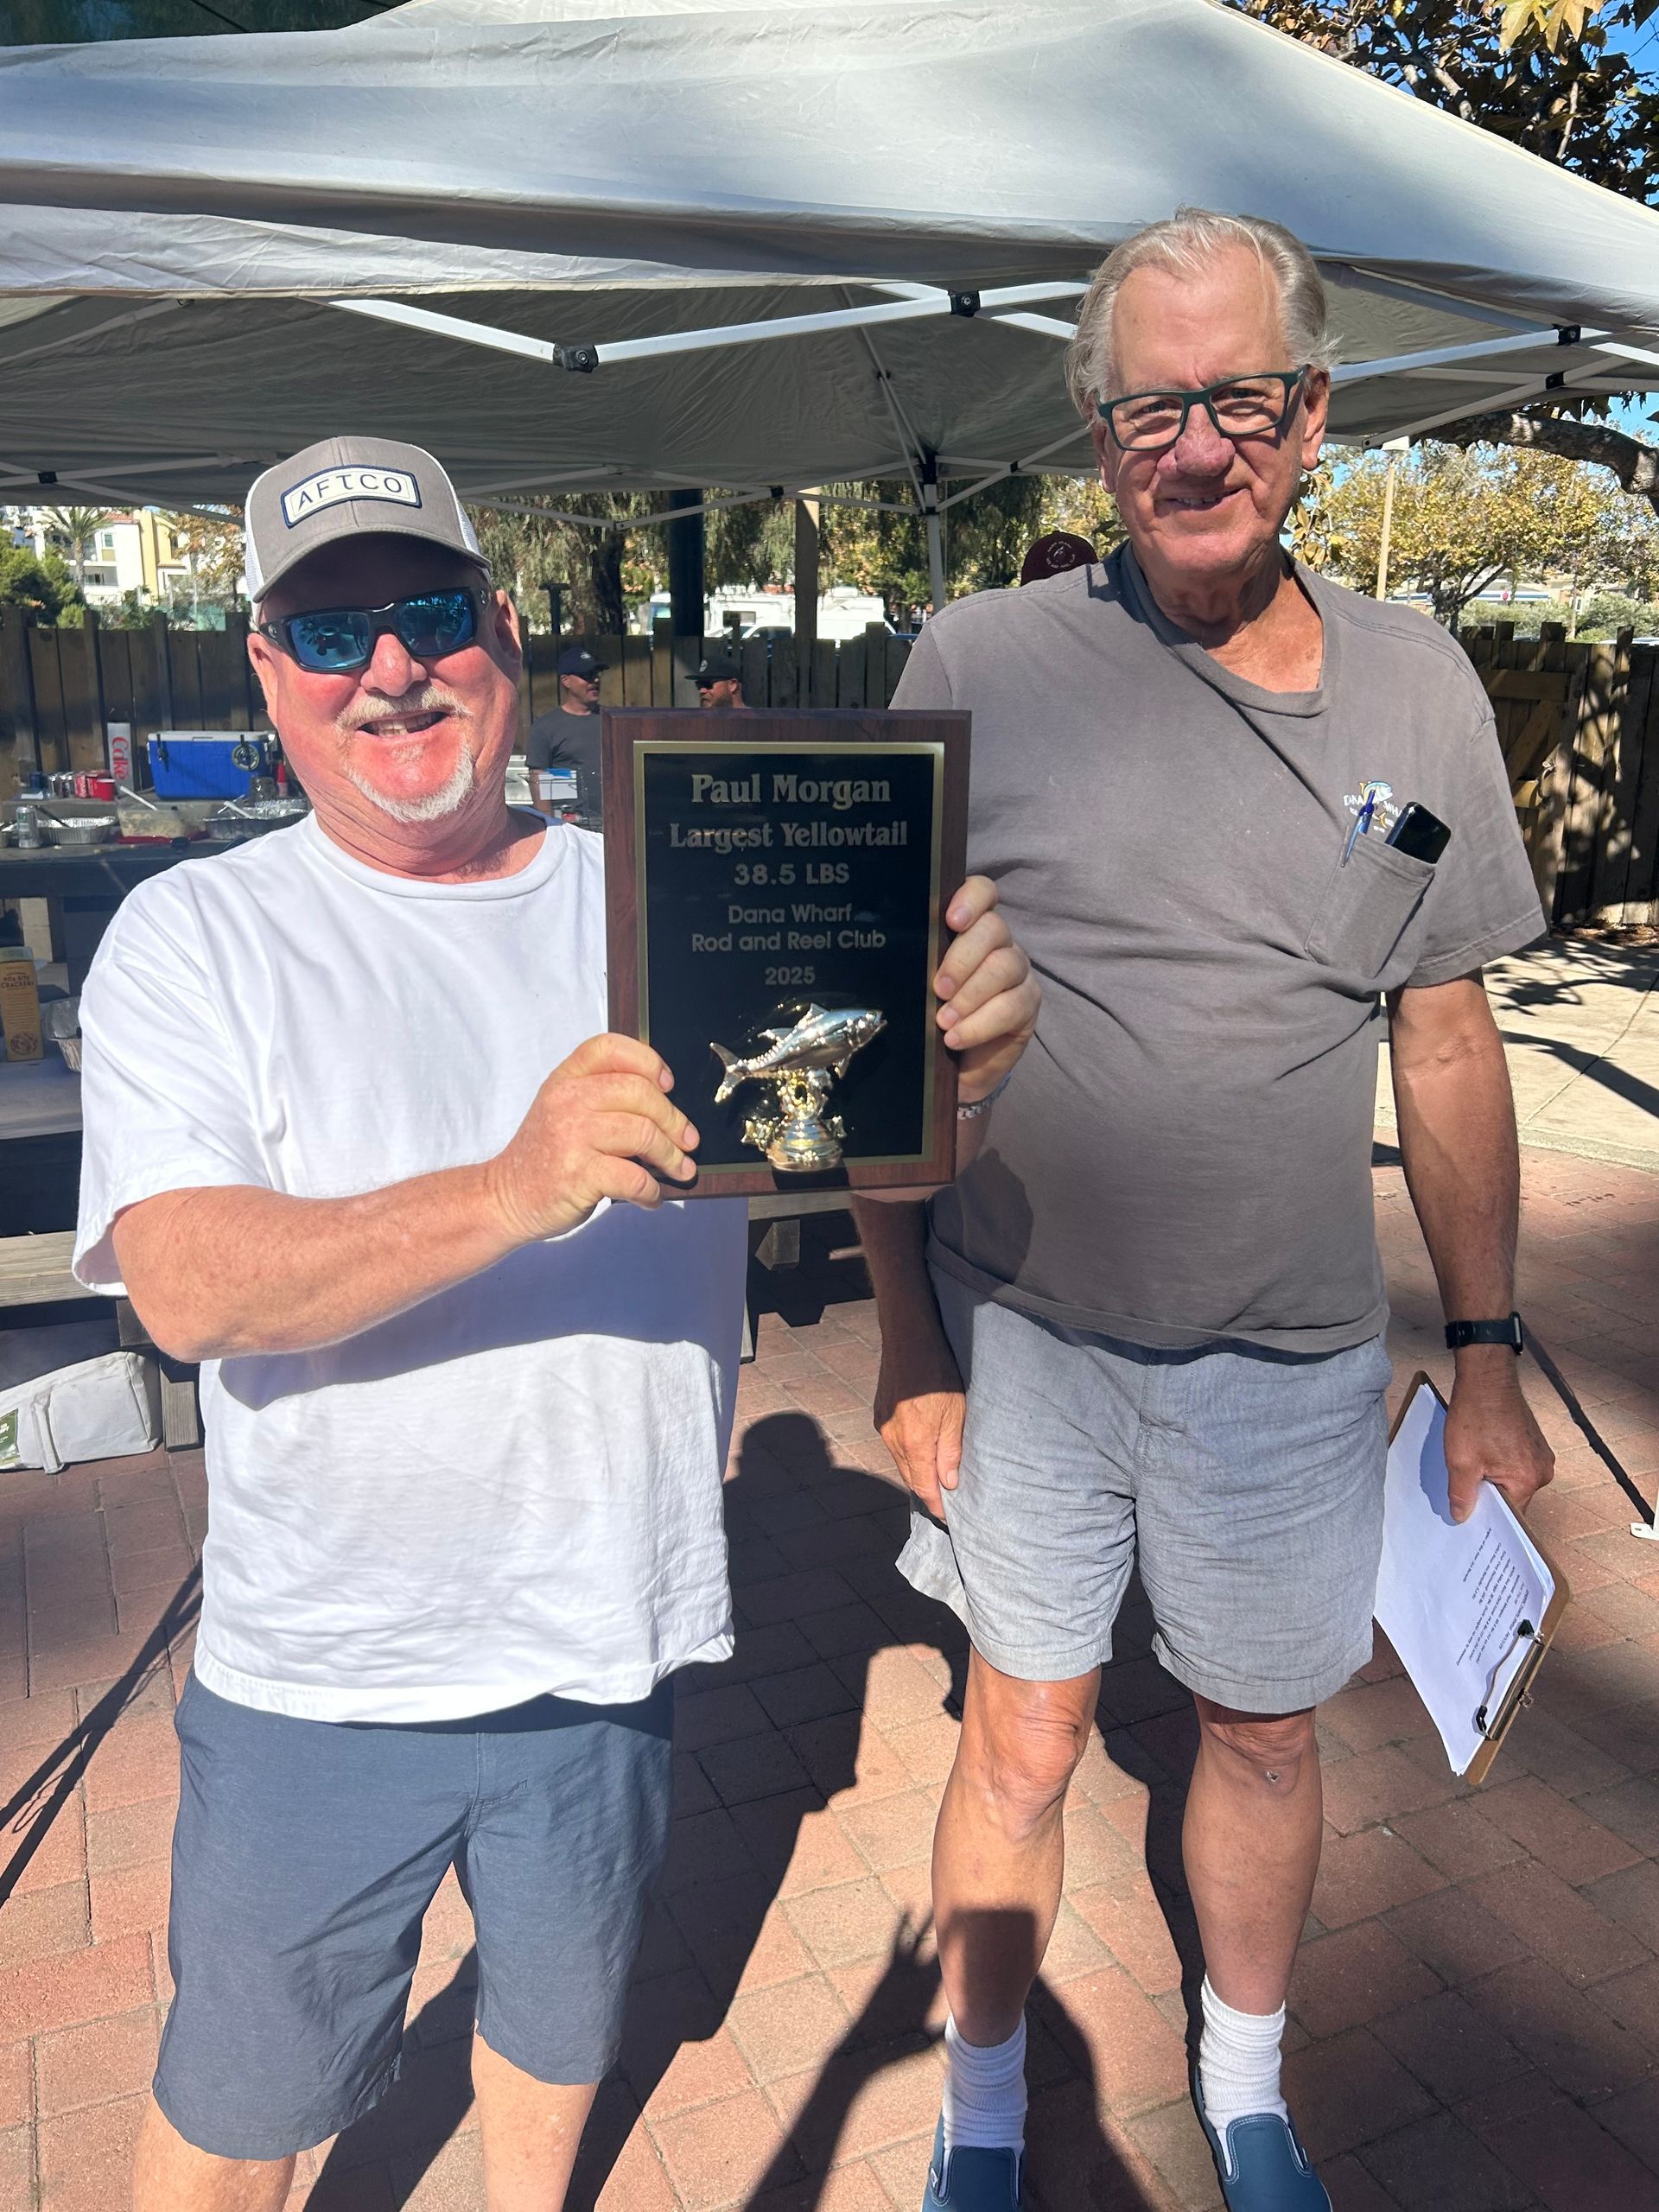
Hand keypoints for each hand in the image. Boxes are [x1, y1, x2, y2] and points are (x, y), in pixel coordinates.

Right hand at [485, 1033, 697, 1242]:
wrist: (506, 1197)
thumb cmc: (545, 1157)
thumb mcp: (562, 1110)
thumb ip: (601, 1097)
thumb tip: (666, 1107)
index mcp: (565, 1080)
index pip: (611, 1048)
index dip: (647, 1061)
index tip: (668, 1085)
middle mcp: (567, 1101)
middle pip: (640, 1093)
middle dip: (674, 1120)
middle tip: (688, 1141)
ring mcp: (571, 1136)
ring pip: (643, 1134)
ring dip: (671, 1157)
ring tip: (679, 1169)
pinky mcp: (578, 1174)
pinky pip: (634, 1177)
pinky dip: (651, 1191)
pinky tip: (651, 1197)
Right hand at [874, 1323, 965, 1517]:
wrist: (907, 1339)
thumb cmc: (937, 1373)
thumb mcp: (955, 1413)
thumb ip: (950, 1451)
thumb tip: (948, 1483)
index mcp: (915, 1443)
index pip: (924, 1488)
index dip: (936, 1506)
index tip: (948, 1518)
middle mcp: (894, 1440)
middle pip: (911, 1478)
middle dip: (927, 1492)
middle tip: (945, 1502)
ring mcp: (884, 1427)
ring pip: (901, 1462)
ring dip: (917, 1473)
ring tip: (935, 1479)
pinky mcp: (880, 1415)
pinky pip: (895, 1445)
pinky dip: (908, 1455)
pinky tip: (921, 1451)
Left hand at [935, 876, 1039, 1104]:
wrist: (954, 1063)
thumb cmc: (930, 1013)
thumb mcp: (917, 984)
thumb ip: (917, 963)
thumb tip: (892, 953)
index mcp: (970, 926)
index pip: (982, 892)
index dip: (971, 899)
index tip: (951, 921)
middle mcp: (998, 942)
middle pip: (993, 929)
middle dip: (962, 959)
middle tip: (938, 989)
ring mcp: (1017, 971)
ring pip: (1004, 966)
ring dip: (970, 995)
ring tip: (943, 1021)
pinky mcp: (1028, 1003)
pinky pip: (1013, 1006)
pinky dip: (980, 1024)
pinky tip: (956, 1037)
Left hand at [1443, 1350, 1554, 1522]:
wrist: (1487, 1378)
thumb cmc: (1475, 1416)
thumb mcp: (1461, 1460)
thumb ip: (1462, 1493)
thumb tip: (1461, 1517)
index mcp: (1528, 1479)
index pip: (1510, 1515)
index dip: (1488, 1517)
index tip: (1470, 1521)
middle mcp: (1542, 1470)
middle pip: (1513, 1497)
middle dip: (1489, 1496)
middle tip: (1464, 1495)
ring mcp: (1540, 1455)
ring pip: (1513, 1480)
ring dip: (1492, 1478)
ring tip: (1471, 1470)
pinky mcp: (1534, 1442)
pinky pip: (1516, 1464)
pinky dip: (1499, 1464)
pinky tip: (1481, 1455)